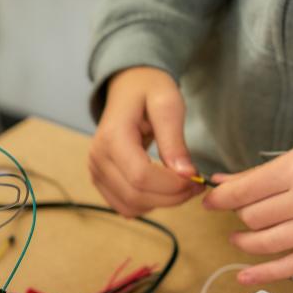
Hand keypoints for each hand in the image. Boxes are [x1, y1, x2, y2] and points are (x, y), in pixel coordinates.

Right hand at [89, 66, 201, 215]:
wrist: (128, 87)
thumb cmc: (149, 90)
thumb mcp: (168, 105)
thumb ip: (175, 140)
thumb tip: (186, 175)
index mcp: (112, 137)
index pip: (141, 176)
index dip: (172, 185)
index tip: (197, 179)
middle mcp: (98, 157)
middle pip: (135, 195)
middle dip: (171, 197)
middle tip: (195, 185)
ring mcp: (95, 170)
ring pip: (129, 206)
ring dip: (160, 203)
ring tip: (180, 186)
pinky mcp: (99, 179)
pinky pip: (123, 206)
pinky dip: (146, 204)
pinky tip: (161, 189)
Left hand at [204, 118, 292, 283]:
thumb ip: (264, 171)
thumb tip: (220, 182)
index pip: (243, 191)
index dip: (219, 199)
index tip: (210, 201)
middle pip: (254, 218)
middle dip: (239, 216)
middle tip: (239, 212)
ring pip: (269, 242)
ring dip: (247, 241)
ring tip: (241, 236)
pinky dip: (266, 273)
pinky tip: (244, 275)